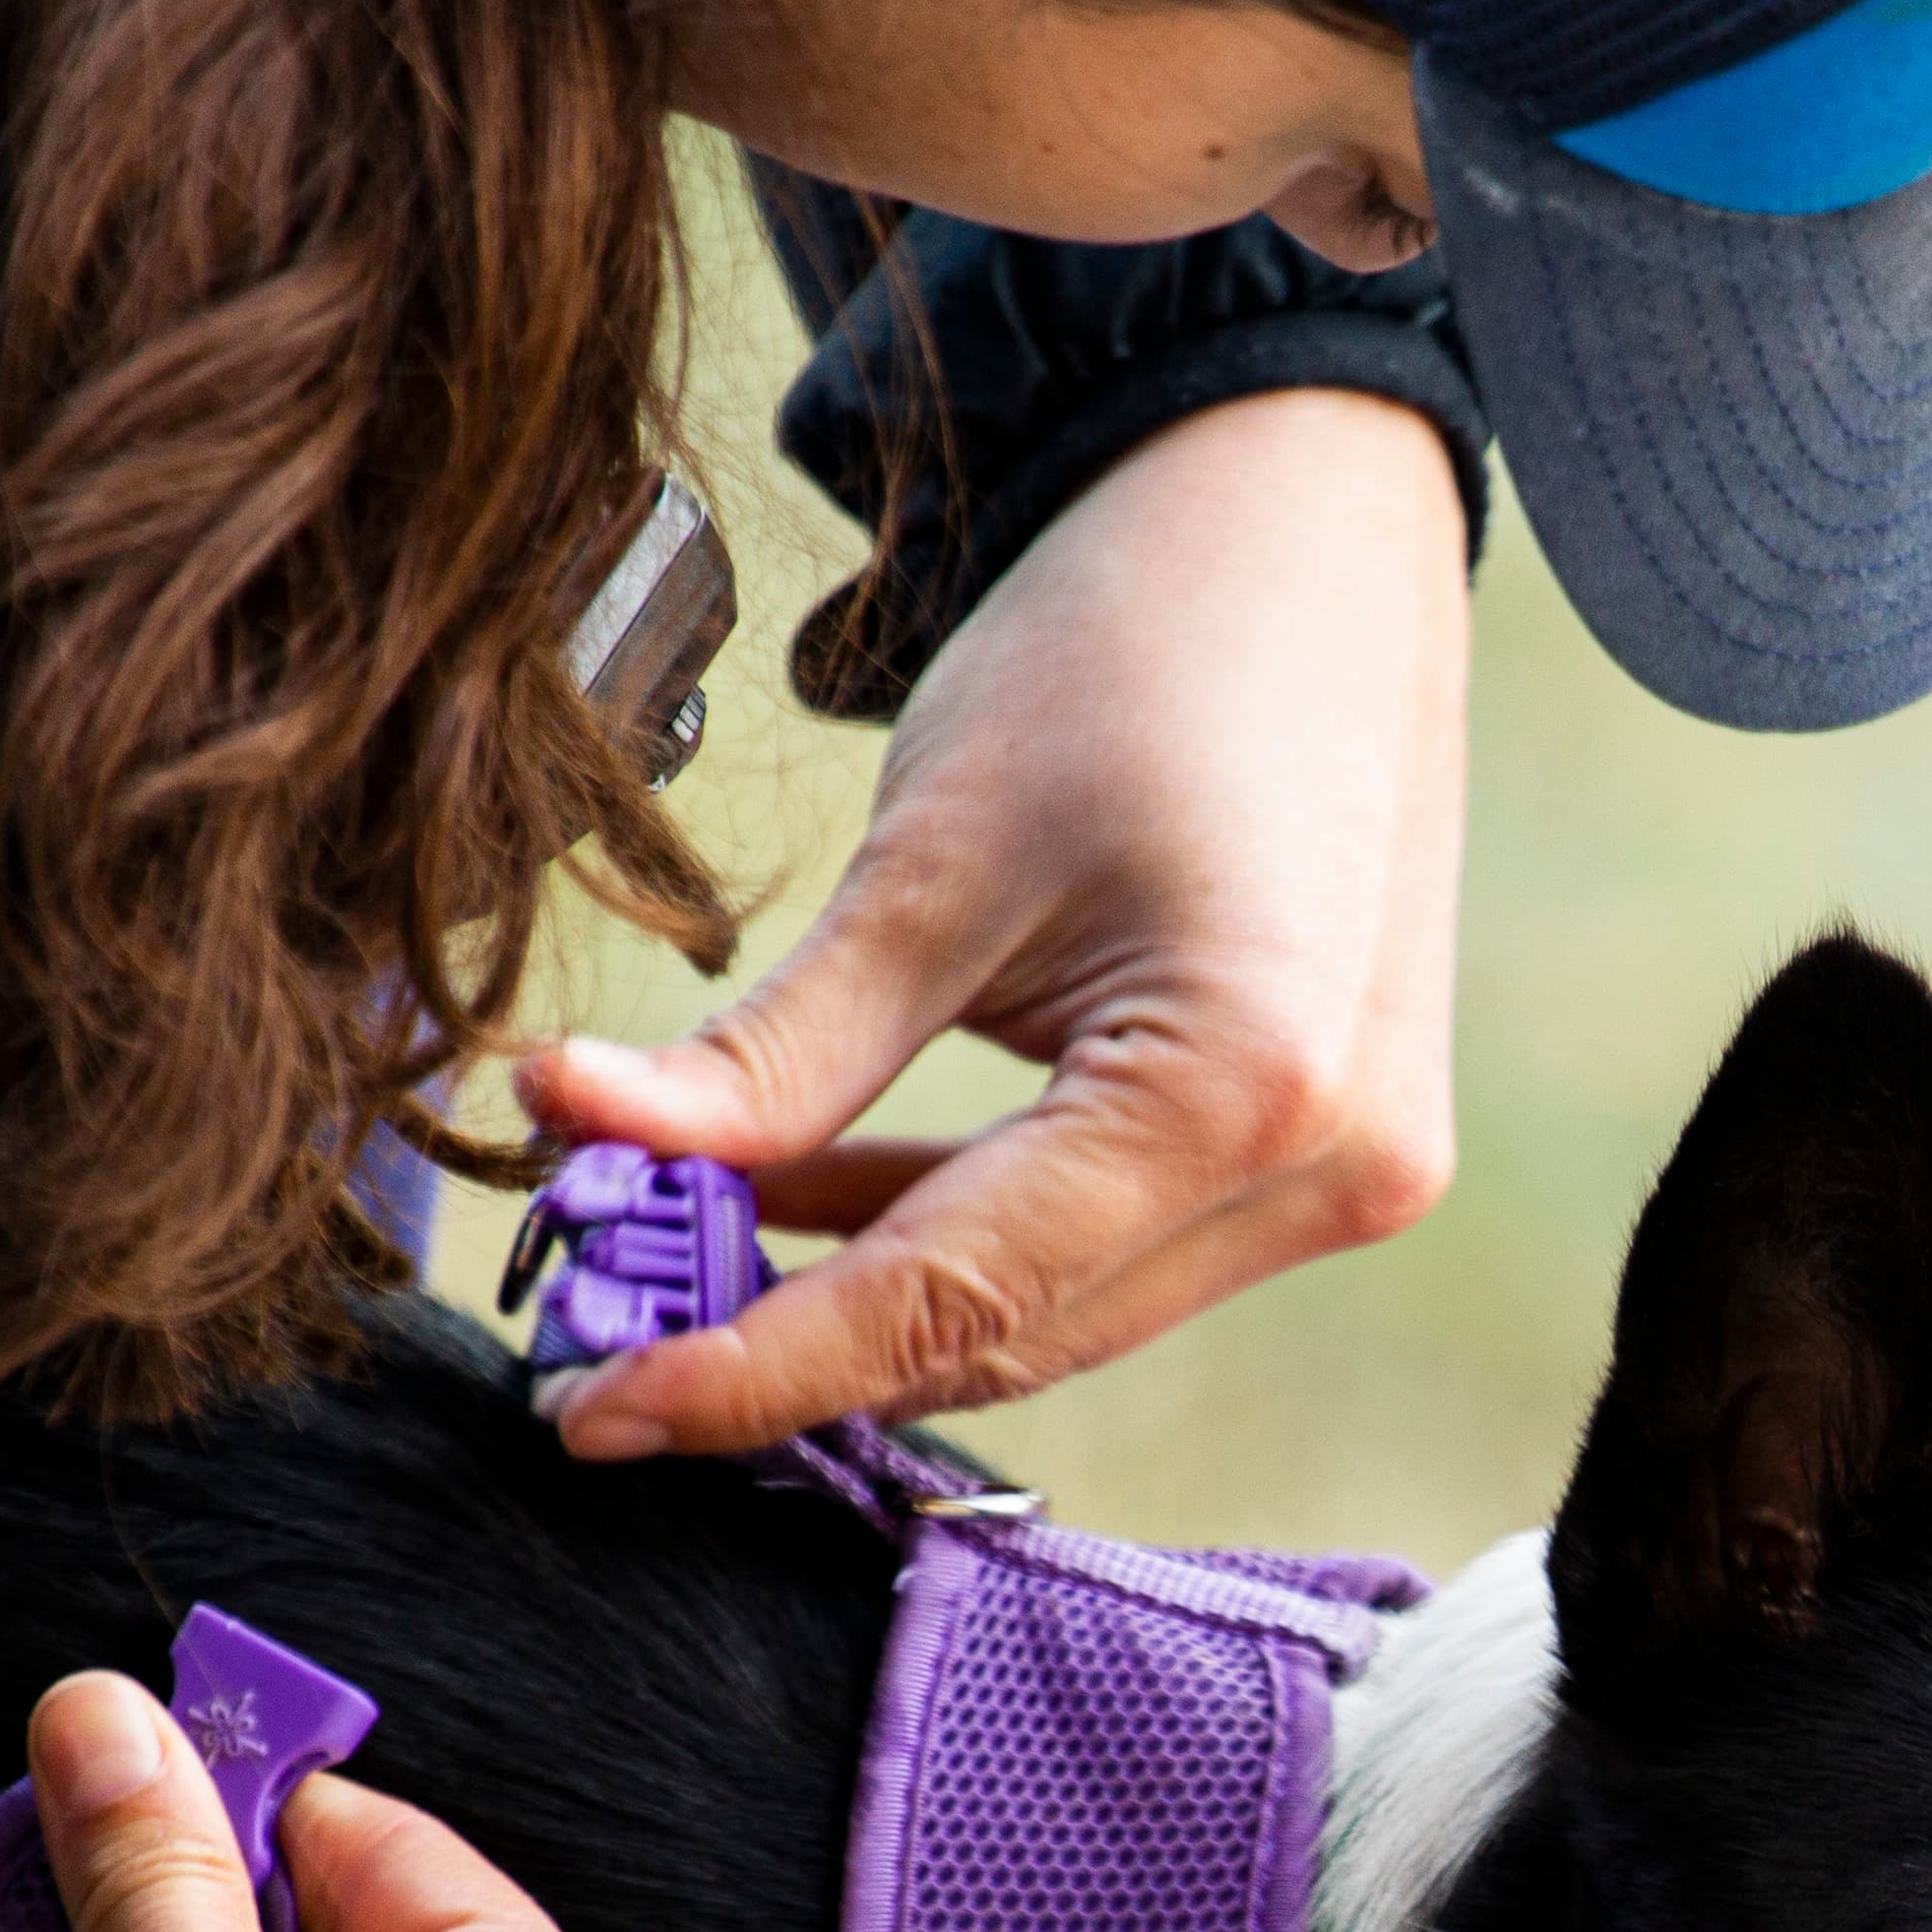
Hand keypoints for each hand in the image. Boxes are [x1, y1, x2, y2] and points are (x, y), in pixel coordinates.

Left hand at [518, 385, 1467, 1454]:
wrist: (1306, 521)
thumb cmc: (1132, 645)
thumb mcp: (931, 858)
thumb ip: (771, 1052)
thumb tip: (574, 1139)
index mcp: (1246, 1089)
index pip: (953, 1296)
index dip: (754, 1369)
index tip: (589, 1410)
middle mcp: (1334, 1170)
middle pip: (1016, 1332)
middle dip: (803, 1343)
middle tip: (605, 1331)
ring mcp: (1357, 1171)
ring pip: (1064, 1308)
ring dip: (881, 1292)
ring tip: (693, 1240)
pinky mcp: (1339, 1146)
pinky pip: (1117, 1245)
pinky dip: (970, 1234)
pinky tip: (827, 1190)